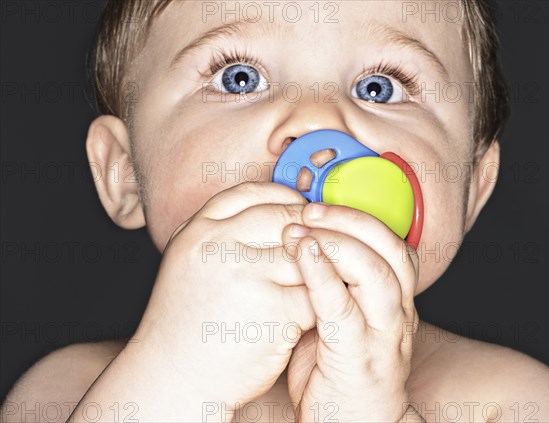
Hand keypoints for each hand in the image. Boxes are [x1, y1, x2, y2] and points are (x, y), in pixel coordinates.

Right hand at [134, 182, 316, 410]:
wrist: (173, 378)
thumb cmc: (187, 323)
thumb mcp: (191, 263)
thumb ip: (224, 235)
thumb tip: (275, 213)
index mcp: (198, 231)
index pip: (252, 194)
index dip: (283, 198)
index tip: (300, 210)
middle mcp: (219, 247)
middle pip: (285, 218)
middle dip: (309, 230)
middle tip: (318, 246)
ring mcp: (247, 277)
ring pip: (307, 255)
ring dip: (317, 268)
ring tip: (316, 281)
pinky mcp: (275, 311)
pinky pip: (315, 294)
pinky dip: (318, 303)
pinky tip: (307, 314)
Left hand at [283, 202, 419, 421]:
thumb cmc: (338, 373)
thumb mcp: (340, 321)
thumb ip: (330, 286)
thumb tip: (299, 246)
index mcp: (392, 300)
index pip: (391, 244)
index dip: (359, 217)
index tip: (323, 201)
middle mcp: (396, 312)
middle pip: (390, 248)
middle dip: (350, 218)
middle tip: (311, 207)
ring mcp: (382, 335)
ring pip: (375, 272)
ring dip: (337, 241)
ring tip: (301, 226)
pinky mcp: (359, 357)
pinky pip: (344, 308)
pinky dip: (323, 275)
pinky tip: (302, 254)